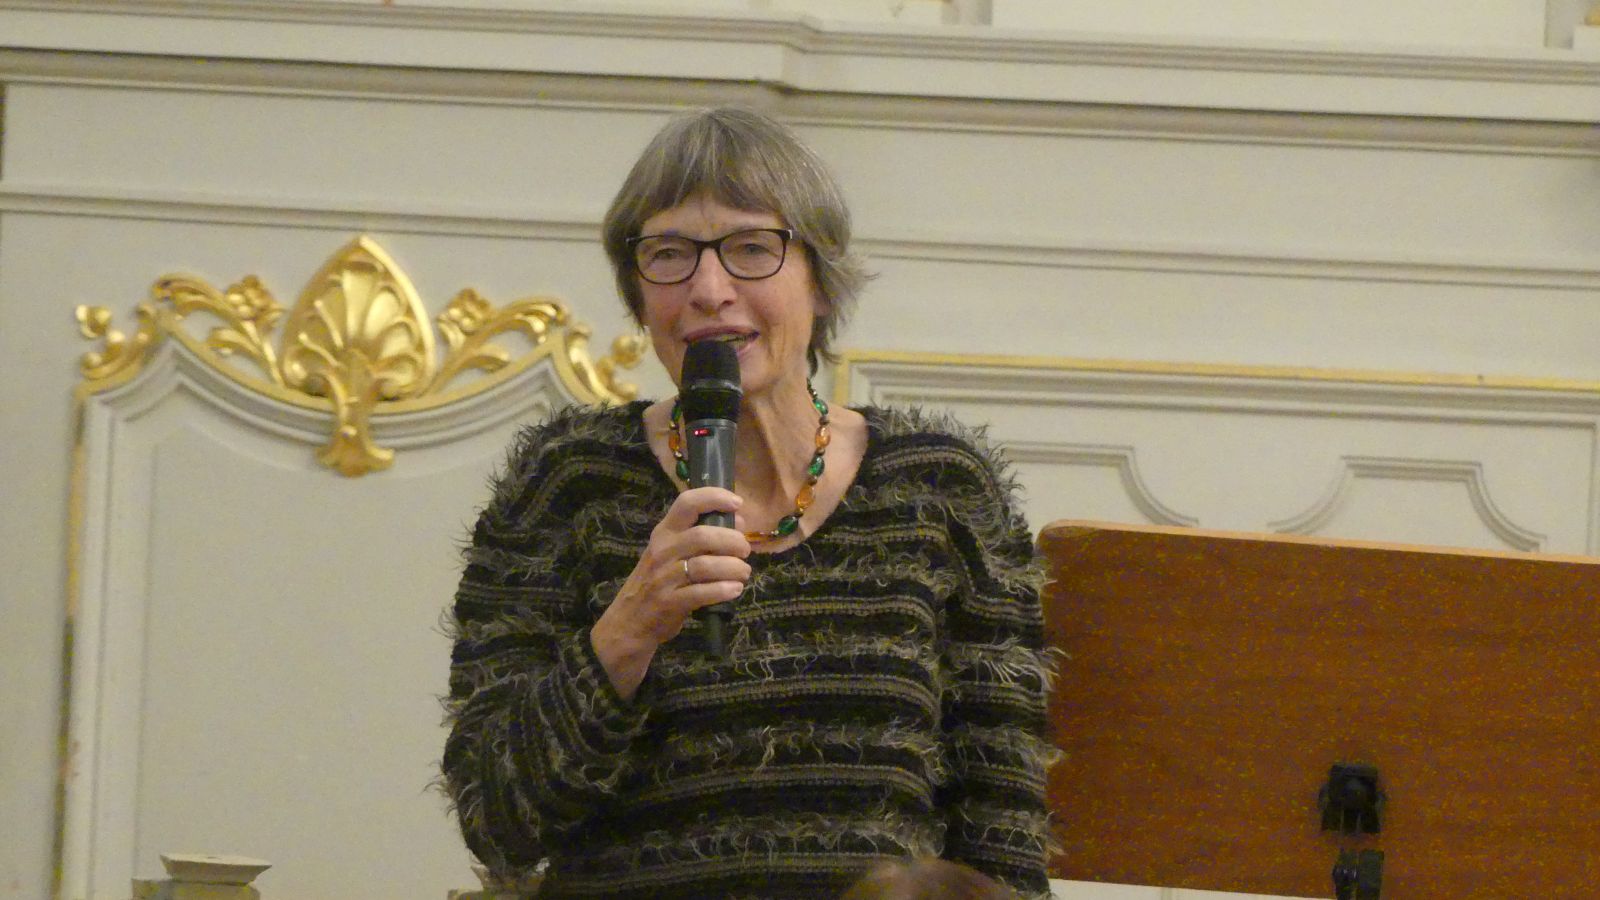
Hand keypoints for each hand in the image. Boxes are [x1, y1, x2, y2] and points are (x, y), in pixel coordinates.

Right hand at [591, 486, 750, 698]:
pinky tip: (734, 589)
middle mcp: (662, 550)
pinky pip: (701, 593)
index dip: (714, 498)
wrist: (628, 621)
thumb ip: (701, 535)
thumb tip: (739, 519)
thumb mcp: (670, 553)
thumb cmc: (657, 581)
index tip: (737, 503)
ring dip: (733, 568)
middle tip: (745, 550)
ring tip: (743, 572)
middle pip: (702, 536)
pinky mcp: (668, 602)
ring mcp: (663, 577)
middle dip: (732, 541)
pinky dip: (723, 590)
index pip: (687, 503)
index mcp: (664, 532)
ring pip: (705, 565)